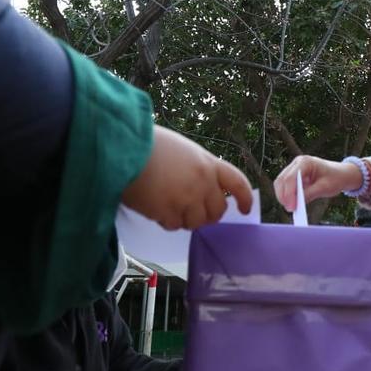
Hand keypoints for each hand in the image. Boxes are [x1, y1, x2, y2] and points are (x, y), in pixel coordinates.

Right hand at [122, 126, 252, 229]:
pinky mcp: (167, 212)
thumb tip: (202, 189)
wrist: (125, 147)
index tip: (245, 209)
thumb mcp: (184, 150)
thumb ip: (198, 169)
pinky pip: (175, 226)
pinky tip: (157, 209)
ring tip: (171, 207)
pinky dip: (167, 221)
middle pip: (218, 210)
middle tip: (196, 212)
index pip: (237, 183)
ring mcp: (186, 199)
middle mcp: (203, 183)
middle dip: (209, 215)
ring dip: (186, 219)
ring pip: (197, 222)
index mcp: (208, 163)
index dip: (245, 198)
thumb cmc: (150, 144)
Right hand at [273, 156, 363, 211]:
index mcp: (305, 162)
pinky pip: (285, 186)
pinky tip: (292, 203)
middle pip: (282, 180)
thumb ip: (310, 194)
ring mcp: (294, 169)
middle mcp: (297, 163)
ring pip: (280, 183)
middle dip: (283, 195)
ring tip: (291, 208)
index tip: (291, 207)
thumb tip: (295, 204)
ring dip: (283, 196)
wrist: (341, 174)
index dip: (288, 193)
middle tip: (290, 209)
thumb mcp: (324, 188)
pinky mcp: (294, 176)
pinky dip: (286, 195)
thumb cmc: (335, 178)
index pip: (290, 178)